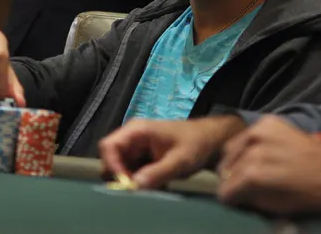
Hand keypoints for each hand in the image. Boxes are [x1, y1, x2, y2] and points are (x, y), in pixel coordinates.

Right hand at [99, 116, 246, 188]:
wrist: (211, 140)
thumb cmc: (196, 143)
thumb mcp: (180, 160)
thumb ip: (157, 172)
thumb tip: (134, 185)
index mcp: (137, 130)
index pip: (109, 146)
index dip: (112, 166)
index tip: (125, 184)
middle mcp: (132, 137)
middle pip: (111, 159)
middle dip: (121, 177)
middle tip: (137, 190)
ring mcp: (136, 147)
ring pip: (121, 168)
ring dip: (131, 181)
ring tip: (151, 187)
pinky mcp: (142, 158)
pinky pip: (132, 172)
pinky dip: (139, 182)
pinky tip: (156, 185)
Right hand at [218, 116, 320, 214]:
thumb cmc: (311, 196)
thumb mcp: (277, 208)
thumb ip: (250, 200)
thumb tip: (237, 197)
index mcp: (253, 174)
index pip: (224, 189)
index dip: (229, 198)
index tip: (234, 200)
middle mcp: (252, 149)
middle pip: (225, 167)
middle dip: (231, 179)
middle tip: (241, 186)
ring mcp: (259, 131)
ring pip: (231, 149)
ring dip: (236, 160)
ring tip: (248, 169)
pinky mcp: (268, 121)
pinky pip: (246, 135)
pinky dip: (248, 145)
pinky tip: (259, 153)